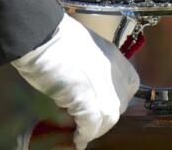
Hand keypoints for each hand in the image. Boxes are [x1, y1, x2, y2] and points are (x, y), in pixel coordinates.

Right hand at [11, 15, 139, 149]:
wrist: (41, 33)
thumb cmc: (55, 36)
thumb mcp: (83, 47)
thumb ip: (91, 65)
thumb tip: (83, 84)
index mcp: (113, 56)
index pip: (130, 84)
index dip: (118, 99)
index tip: (104, 106)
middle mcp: (113, 71)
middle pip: (119, 104)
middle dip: (106, 117)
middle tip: (89, 122)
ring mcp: (101, 85)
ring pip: (108, 117)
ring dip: (95, 129)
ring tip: (82, 134)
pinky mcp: (85, 97)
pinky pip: (91, 123)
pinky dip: (85, 133)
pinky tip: (77, 139)